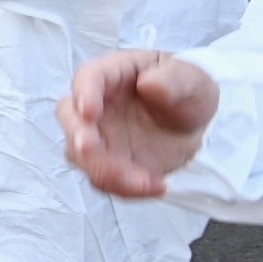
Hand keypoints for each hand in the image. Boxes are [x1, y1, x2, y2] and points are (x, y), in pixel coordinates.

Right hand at [56, 50, 219, 197]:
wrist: (190, 123)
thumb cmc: (186, 91)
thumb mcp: (192, 80)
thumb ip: (174, 79)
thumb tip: (149, 84)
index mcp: (112, 74)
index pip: (87, 78)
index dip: (84, 94)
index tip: (89, 113)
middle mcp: (95, 105)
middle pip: (69, 117)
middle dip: (78, 135)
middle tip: (90, 148)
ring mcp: (97, 136)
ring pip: (80, 154)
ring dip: (104, 169)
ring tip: (142, 180)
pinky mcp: (107, 163)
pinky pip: (104, 179)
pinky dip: (125, 187)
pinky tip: (156, 185)